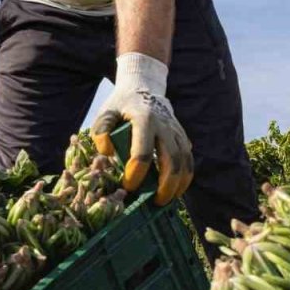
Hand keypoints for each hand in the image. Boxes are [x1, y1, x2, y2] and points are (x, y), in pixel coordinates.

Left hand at [93, 53, 192, 204]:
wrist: (144, 87)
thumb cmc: (121, 105)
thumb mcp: (106, 112)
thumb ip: (100, 131)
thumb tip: (106, 153)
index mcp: (144, 119)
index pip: (143, 152)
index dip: (136, 173)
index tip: (128, 186)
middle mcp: (165, 125)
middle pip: (171, 160)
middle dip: (165, 185)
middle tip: (155, 202)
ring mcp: (176, 131)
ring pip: (184, 162)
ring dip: (178, 184)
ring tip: (166, 200)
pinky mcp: (183, 136)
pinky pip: (189, 159)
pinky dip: (185, 177)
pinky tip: (176, 190)